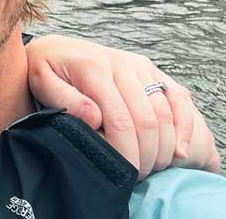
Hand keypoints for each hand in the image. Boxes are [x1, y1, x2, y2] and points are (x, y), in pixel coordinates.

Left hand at [25, 34, 220, 178]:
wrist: (57, 48)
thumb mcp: (41, 81)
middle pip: (147, 119)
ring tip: (152, 168)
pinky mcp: (151, 70)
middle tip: (137, 176)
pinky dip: (184, 126)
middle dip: (146, 155)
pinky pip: (178, 97)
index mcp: (94, 67)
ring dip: (165, 147)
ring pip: (165, 111)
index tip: (122, 174)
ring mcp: (139, 65)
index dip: (125, 152)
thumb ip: (65, 100)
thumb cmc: (47, 70)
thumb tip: (95, 118)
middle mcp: (121, 63)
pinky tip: (181, 152)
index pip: (119, 119)